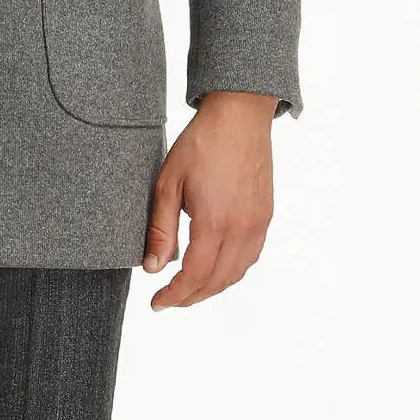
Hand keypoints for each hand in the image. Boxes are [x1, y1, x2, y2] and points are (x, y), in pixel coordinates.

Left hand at [142, 90, 277, 309]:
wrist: (239, 115)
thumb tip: (153, 268)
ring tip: (188, 287)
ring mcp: (258, 224)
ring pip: (236, 274)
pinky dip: (231, 271)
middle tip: (168, 299)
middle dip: (191, 297)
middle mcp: (241, 228)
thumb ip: (161, 228)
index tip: (157, 303)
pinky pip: (250, 257)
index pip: (195, 276)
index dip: (175, 296)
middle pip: (217, 282)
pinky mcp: (265, 216)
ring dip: (212, 287)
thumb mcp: (169, 182)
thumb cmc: (201, 142)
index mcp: (215, 221)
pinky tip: (214, 266)